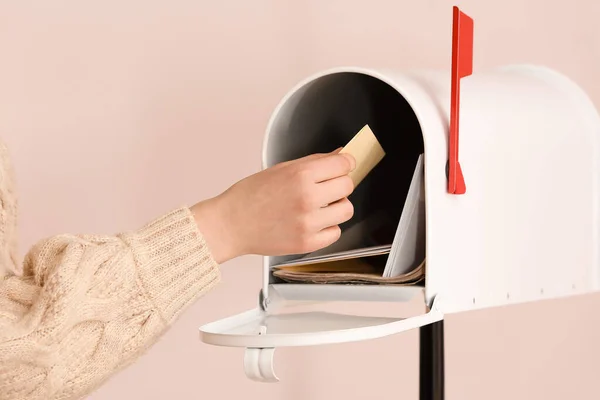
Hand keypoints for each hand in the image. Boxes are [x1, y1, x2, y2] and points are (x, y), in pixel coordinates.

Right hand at [192, 150, 355, 262]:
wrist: (231, 224)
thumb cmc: (250, 196)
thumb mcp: (281, 169)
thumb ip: (314, 162)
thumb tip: (339, 154)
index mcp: (300, 175)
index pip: (343, 164)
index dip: (345, 163)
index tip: (343, 166)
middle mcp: (307, 198)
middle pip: (347, 186)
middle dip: (340, 184)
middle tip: (327, 187)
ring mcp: (308, 222)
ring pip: (346, 210)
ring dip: (337, 206)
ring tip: (320, 206)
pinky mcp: (307, 243)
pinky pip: (335, 233)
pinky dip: (328, 227)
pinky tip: (313, 222)